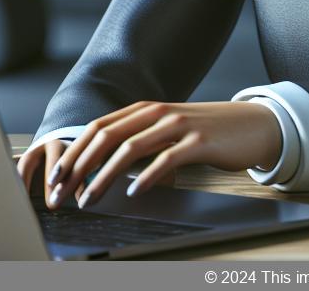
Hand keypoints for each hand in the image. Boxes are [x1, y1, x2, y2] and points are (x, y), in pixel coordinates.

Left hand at [18, 101, 281, 209]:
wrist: (251, 126)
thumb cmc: (207, 133)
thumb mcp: (169, 131)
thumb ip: (141, 140)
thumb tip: (104, 166)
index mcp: (146, 109)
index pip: (98, 128)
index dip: (73, 152)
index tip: (56, 178)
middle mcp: (158, 112)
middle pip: (107, 136)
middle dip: (79, 166)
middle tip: (61, 193)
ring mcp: (179, 125)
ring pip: (130, 147)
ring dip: (104, 175)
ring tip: (89, 198)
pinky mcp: (199, 142)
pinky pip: (166, 159)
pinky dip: (146, 177)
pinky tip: (133, 193)